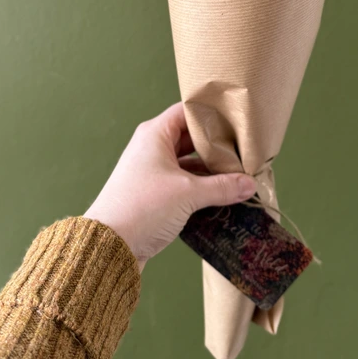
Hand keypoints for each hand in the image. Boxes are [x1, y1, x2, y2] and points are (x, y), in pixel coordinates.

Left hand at [84, 102, 255, 268]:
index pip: (187, 111)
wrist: (108, 246)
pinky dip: (201, 185)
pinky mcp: (154, 193)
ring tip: (238, 174)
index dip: (212, 114)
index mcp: (155, 134)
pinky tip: (221, 194)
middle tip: (243, 151)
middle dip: (216, 145)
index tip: (236, 120)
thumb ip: (222, 187)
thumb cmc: (142, 208)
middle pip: (191, 137)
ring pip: (188, 161)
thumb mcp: (188, 194)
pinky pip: (183, 182)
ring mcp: (152, 170)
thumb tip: (249, 184)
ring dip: (210, 168)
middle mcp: (152, 147)